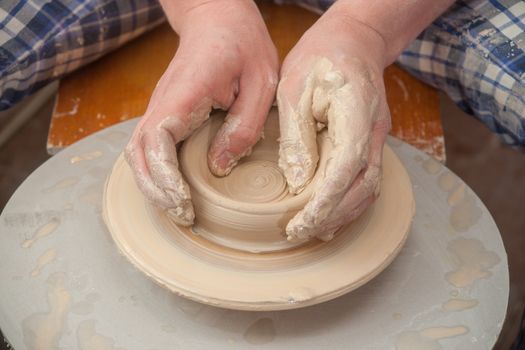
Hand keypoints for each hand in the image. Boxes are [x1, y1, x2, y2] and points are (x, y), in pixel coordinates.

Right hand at [125, 0, 277, 224]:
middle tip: (183, 216)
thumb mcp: (260, 83)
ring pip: (137, 153)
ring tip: (178, 210)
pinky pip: (148, 148)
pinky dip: (155, 173)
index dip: (164, 175)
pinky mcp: (164, 113)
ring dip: (152, 185)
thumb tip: (220, 167)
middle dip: (156, 190)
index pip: (157, 139)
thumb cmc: (242, 45)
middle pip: (137, 153)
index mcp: (185, 92)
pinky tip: (174, 190)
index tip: (183, 200)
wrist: (218, 19)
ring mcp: (159, 108)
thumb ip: (242, 126)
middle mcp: (162, 102)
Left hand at [277, 10, 390, 240]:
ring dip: (343, 215)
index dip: (324, 203)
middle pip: (362, 189)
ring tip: (313, 232)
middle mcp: (375, 133)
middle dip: (331, 217)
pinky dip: (349, 203)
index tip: (300, 224)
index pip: (345, 171)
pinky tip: (330, 215)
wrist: (354, 40)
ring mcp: (378, 139)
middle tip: (298, 233)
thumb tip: (296, 180)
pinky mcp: (371, 143)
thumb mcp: (294, 88)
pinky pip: (366, 181)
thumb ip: (297, 136)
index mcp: (357, 116)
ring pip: (369, 190)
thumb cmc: (321, 56)